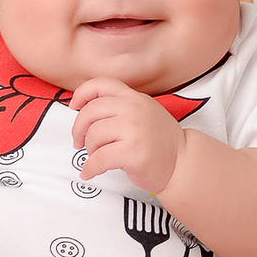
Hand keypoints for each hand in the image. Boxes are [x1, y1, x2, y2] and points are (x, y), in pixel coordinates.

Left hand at [69, 77, 185, 193]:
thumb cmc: (160, 142)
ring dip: (89, 150)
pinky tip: (90, 172)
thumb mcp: (144, 112)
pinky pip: (98, 159)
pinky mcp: (133, 152)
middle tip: (79, 141)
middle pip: (90, 112)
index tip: (74, 106)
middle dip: (79, 129)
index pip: (101, 85)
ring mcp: (134, 130)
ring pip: (93, 136)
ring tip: (96, 157)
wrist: (182, 163)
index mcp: (134, 98)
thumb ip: (121, 107)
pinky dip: (89, 168)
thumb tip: (86, 110)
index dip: (82, 94)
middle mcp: (134, 109)